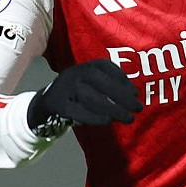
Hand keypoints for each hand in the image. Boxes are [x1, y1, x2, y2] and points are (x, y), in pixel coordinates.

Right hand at [28, 59, 142, 128]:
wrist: (47, 101)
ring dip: (113, 109)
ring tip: (128, 118)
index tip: (135, 93)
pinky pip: (79, 111)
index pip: (108, 68)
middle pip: (102, 83)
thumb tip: (133, 96)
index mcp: (86, 65)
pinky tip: (108, 121)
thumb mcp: (94, 82)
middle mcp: (75, 73)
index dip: (123, 81)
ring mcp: (65, 88)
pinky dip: (95, 117)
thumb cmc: (79, 91)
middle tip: (138, 108)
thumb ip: (111, 85)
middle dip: (122, 97)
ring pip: (92, 98)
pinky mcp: (58, 104)